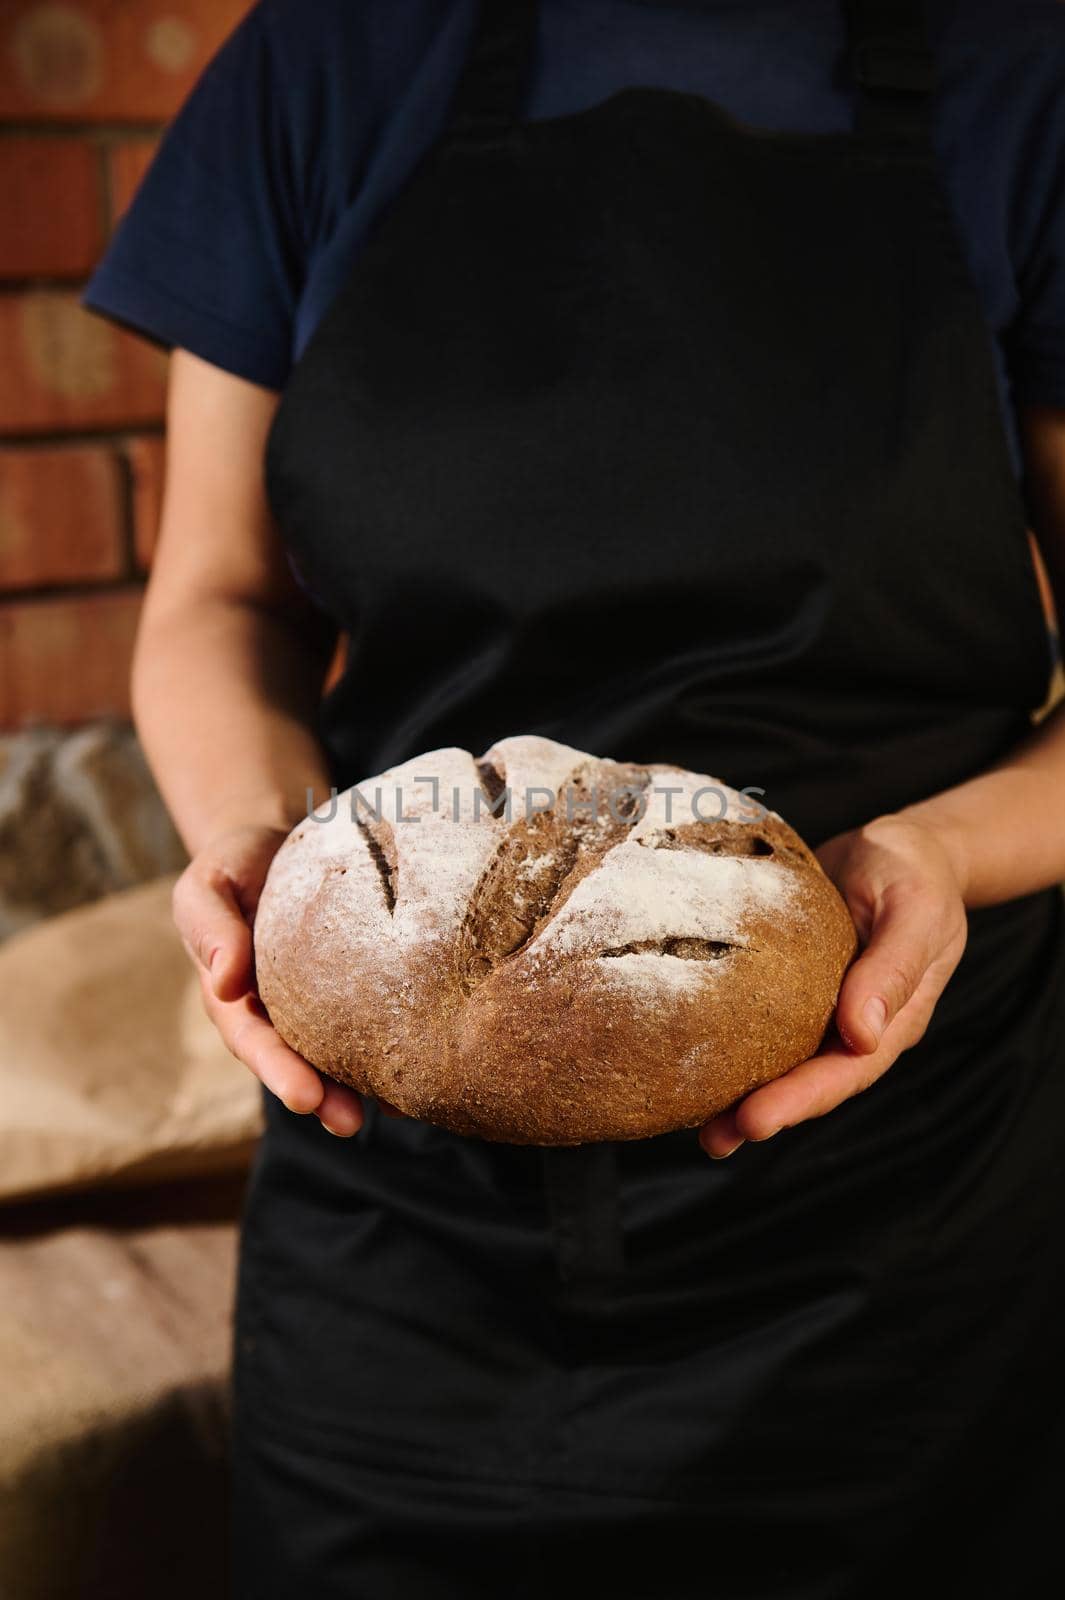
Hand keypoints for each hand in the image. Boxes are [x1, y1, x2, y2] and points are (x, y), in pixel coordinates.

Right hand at [172, 822, 404, 1136]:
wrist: (274, 844)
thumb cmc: (233, 866)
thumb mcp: (207, 887)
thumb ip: (210, 929)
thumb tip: (225, 982)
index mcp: (235, 998)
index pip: (253, 1041)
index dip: (278, 1071)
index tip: (304, 1097)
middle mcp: (276, 1012)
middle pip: (298, 1062)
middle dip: (323, 1096)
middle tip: (349, 1122)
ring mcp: (314, 1004)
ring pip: (338, 1052)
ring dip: (362, 1085)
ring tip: (399, 1110)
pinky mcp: (352, 986)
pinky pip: (370, 1017)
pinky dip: (394, 1044)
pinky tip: (426, 1065)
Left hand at [697, 813, 968, 1157]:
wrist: (896, 846)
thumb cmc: (914, 872)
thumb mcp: (914, 910)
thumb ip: (892, 968)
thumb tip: (861, 1034)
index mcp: (892, 1020)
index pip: (846, 1072)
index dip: (801, 1100)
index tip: (756, 1120)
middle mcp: (853, 1025)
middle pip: (809, 1081)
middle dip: (763, 1111)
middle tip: (713, 1139)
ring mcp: (820, 1008)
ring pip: (781, 1060)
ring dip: (741, 1093)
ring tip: (696, 1126)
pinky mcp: (789, 984)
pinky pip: (759, 1020)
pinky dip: (730, 1043)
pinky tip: (691, 1059)